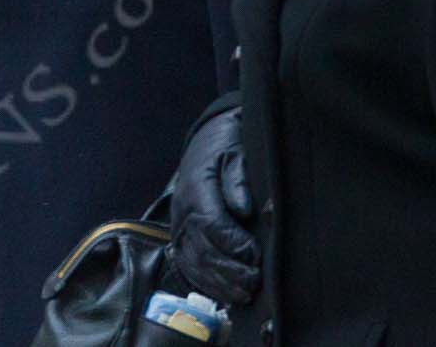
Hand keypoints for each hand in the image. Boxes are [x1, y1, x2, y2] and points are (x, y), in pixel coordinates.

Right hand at [169, 108, 258, 306]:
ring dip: (218, 282)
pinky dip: (204, 282)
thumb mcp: (236, 152)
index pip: (210, 223)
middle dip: (228, 271)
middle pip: (201, 248)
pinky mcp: (180, 234)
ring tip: (243, 294)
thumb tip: (244, 209)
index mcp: (196, 188)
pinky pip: (186, 263)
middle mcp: (182, 209)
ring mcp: (179, 223)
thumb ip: (239, 180)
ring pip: (193, 261)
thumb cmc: (227, 146)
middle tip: (255, 282)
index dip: (234, 244)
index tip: (256, 255)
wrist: (206, 140)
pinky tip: (223, 293)